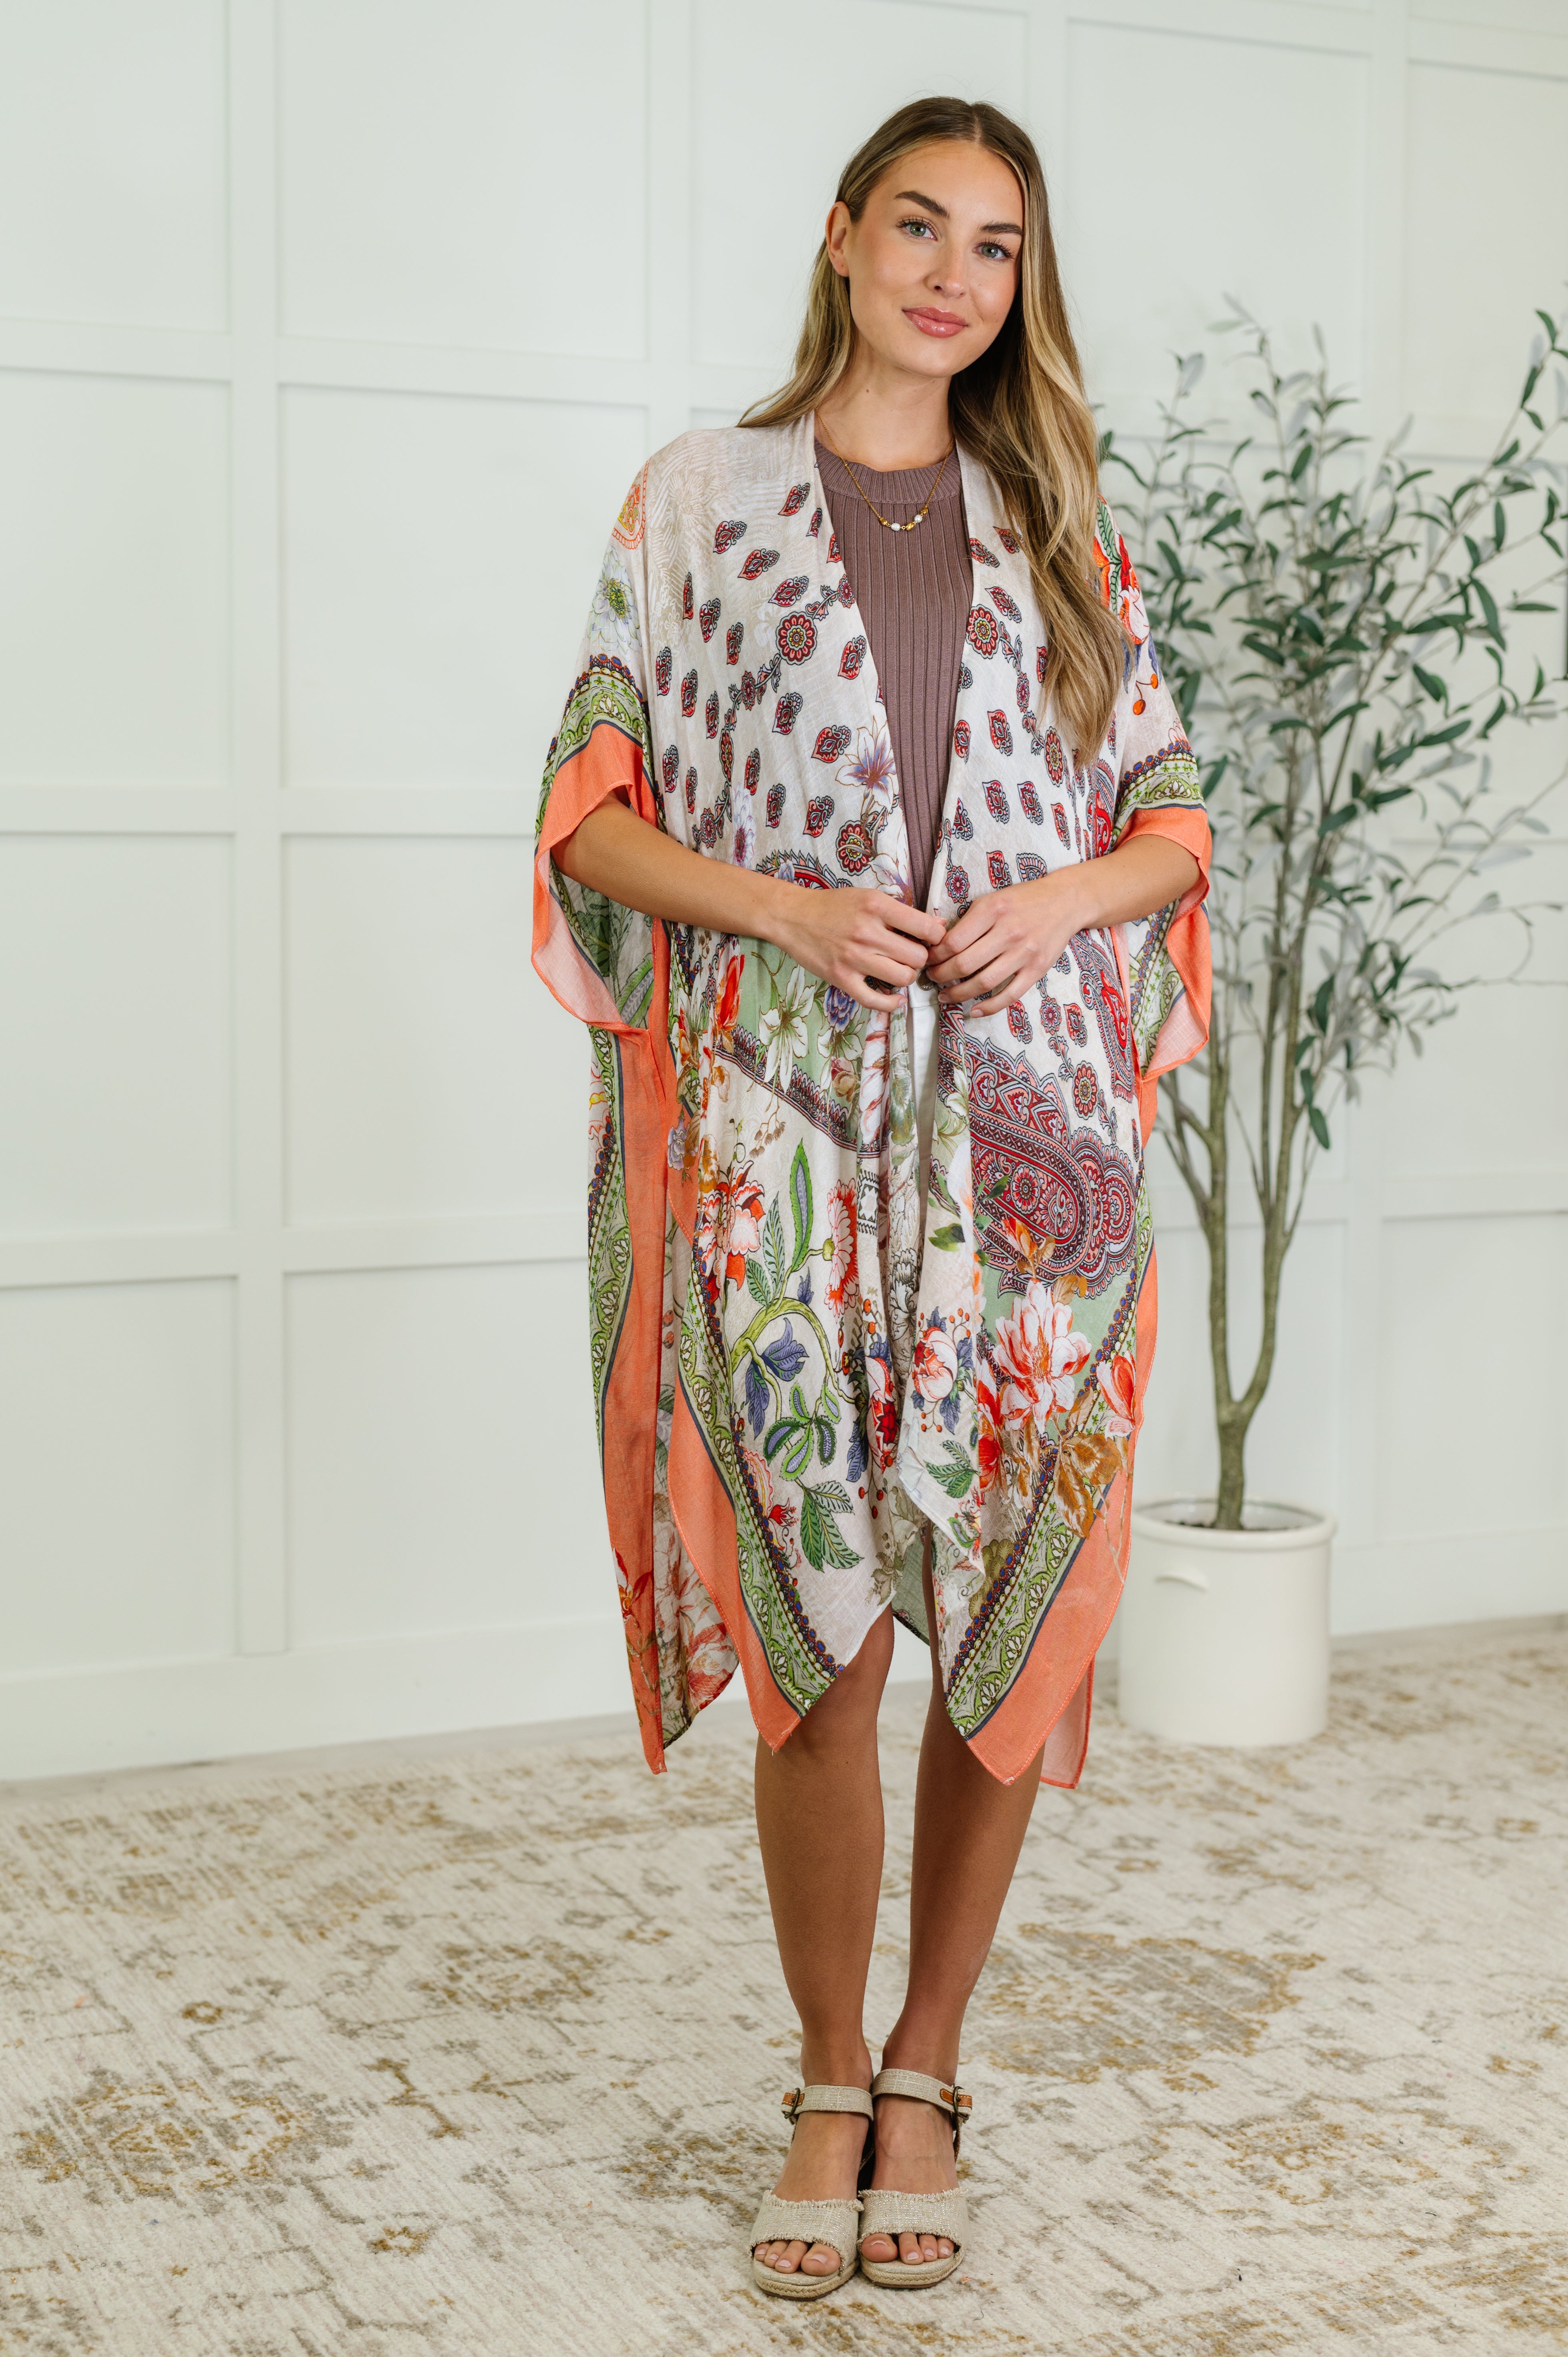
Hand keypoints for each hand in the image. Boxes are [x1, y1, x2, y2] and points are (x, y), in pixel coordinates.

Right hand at [769, 884, 947, 1010]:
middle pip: (917, 957)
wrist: (793, 917)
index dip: (935, 937)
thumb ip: (902, 912)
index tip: (930, 940)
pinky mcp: (841, 978)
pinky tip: (895, 998)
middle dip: (920, 958)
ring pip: (903, 978)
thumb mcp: (869, 898)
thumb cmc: (833, 906)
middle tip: (911, 956)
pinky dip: (891, 1003)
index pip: (926, 928)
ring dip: (907, 977)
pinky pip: (875, 1001)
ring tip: (899, 970)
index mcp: (877, 907)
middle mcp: (867, 932)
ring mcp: (853, 958)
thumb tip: (939, 926)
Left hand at [926, 872, 1090, 1014]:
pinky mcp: (1037, 969)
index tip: (929, 959)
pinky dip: (989, 1007)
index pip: (953, 941)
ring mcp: (1024, 953)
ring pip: (983, 983)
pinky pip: (1010, 995)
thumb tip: (939, 941)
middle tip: (932, 978)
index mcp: (993, 910)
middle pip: (964, 964)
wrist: (1066, 901)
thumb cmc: (1024, 899)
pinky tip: (973, 1010)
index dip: (935, 955)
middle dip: (941, 975)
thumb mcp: (993, 899)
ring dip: (958, 993)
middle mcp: (1008, 932)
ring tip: (945, 995)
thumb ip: (968, 920)